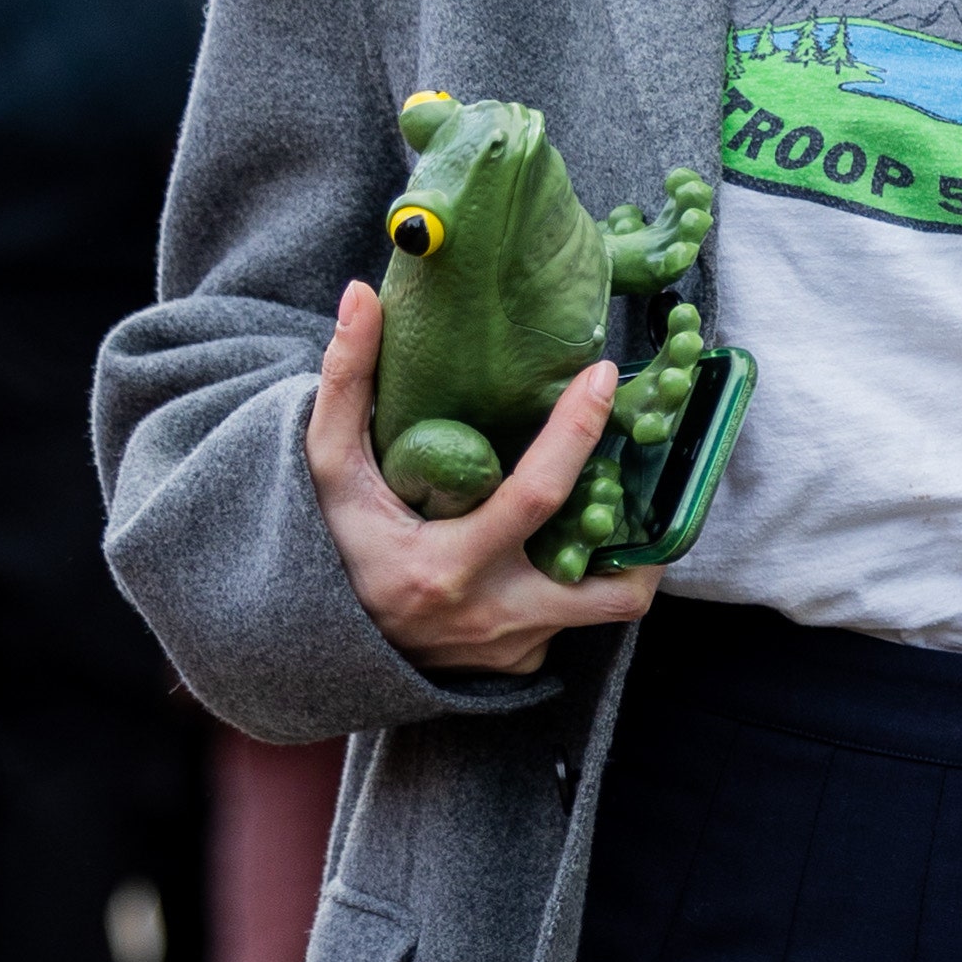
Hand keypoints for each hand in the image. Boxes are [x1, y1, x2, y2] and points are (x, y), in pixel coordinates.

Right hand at [307, 282, 657, 678]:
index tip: (603, 376)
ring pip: (606, 608)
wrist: (314, 651)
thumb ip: (345, 384)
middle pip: (609, 589)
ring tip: (616, 504)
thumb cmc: (328, 546)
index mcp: (446, 566)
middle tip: (644, 465)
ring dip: (623, 560)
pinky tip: (565, 543)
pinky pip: (571, 623)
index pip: (537, 496)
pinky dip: (577, 582)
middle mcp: (490, 616)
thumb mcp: (329, 470)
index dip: (578, 432)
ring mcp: (511, 648)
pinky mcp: (519, 666)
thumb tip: (360, 295)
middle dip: (647, 528)